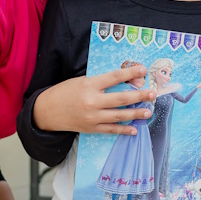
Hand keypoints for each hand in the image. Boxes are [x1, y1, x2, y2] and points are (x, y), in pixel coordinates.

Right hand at [33, 65, 154, 135]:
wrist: (47, 111)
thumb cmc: (65, 92)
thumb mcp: (81, 81)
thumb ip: (100, 82)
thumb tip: (123, 82)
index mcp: (89, 85)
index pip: (114, 77)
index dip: (130, 73)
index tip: (143, 70)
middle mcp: (92, 101)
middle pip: (121, 98)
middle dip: (140, 96)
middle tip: (153, 94)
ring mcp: (92, 117)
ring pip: (119, 115)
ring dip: (136, 113)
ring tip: (148, 111)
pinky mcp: (91, 128)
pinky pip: (111, 129)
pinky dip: (123, 130)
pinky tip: (134, 129)